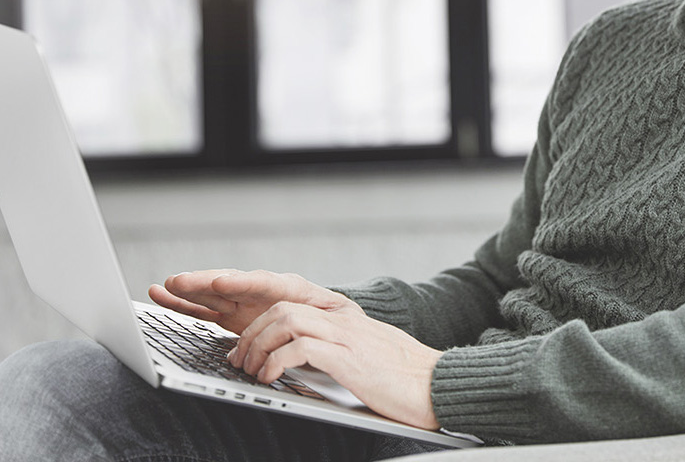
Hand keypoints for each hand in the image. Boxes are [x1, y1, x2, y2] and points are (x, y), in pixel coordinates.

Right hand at [148, 269, 345, 334]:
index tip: (222, 281)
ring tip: (163, 287)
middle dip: (204, 283)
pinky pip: (203, 309)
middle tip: (179, 281)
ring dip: (187, 291)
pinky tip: (161, 295)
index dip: (243, 282)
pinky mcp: (231, 316)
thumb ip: (330, 319)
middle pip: (230, 285)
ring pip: (211, 294)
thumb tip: (325, 322)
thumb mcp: (342, 319)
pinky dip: (183, 304)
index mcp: (291, 289)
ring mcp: (244, 304)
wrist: (331, 326)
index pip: (265, 283)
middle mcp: (262, 293)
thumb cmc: (337, 322)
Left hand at [229, 301, 442, 430]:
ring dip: (259, 346)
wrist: (439, 385)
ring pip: (285, 322)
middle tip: (239, 361)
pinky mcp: (348, 358)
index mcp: (347, 319)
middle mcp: (344, 321)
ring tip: (251, 370)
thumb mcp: (368, 358)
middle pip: (282, 309)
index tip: (246, 349)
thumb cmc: (406, 380)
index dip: (261, 325)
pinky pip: (299, 348)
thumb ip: (341, 353)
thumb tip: (308, 366)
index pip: (293, 305)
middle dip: (252, 335)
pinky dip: (275, 362)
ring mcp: (346, 336)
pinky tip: (271, 377)